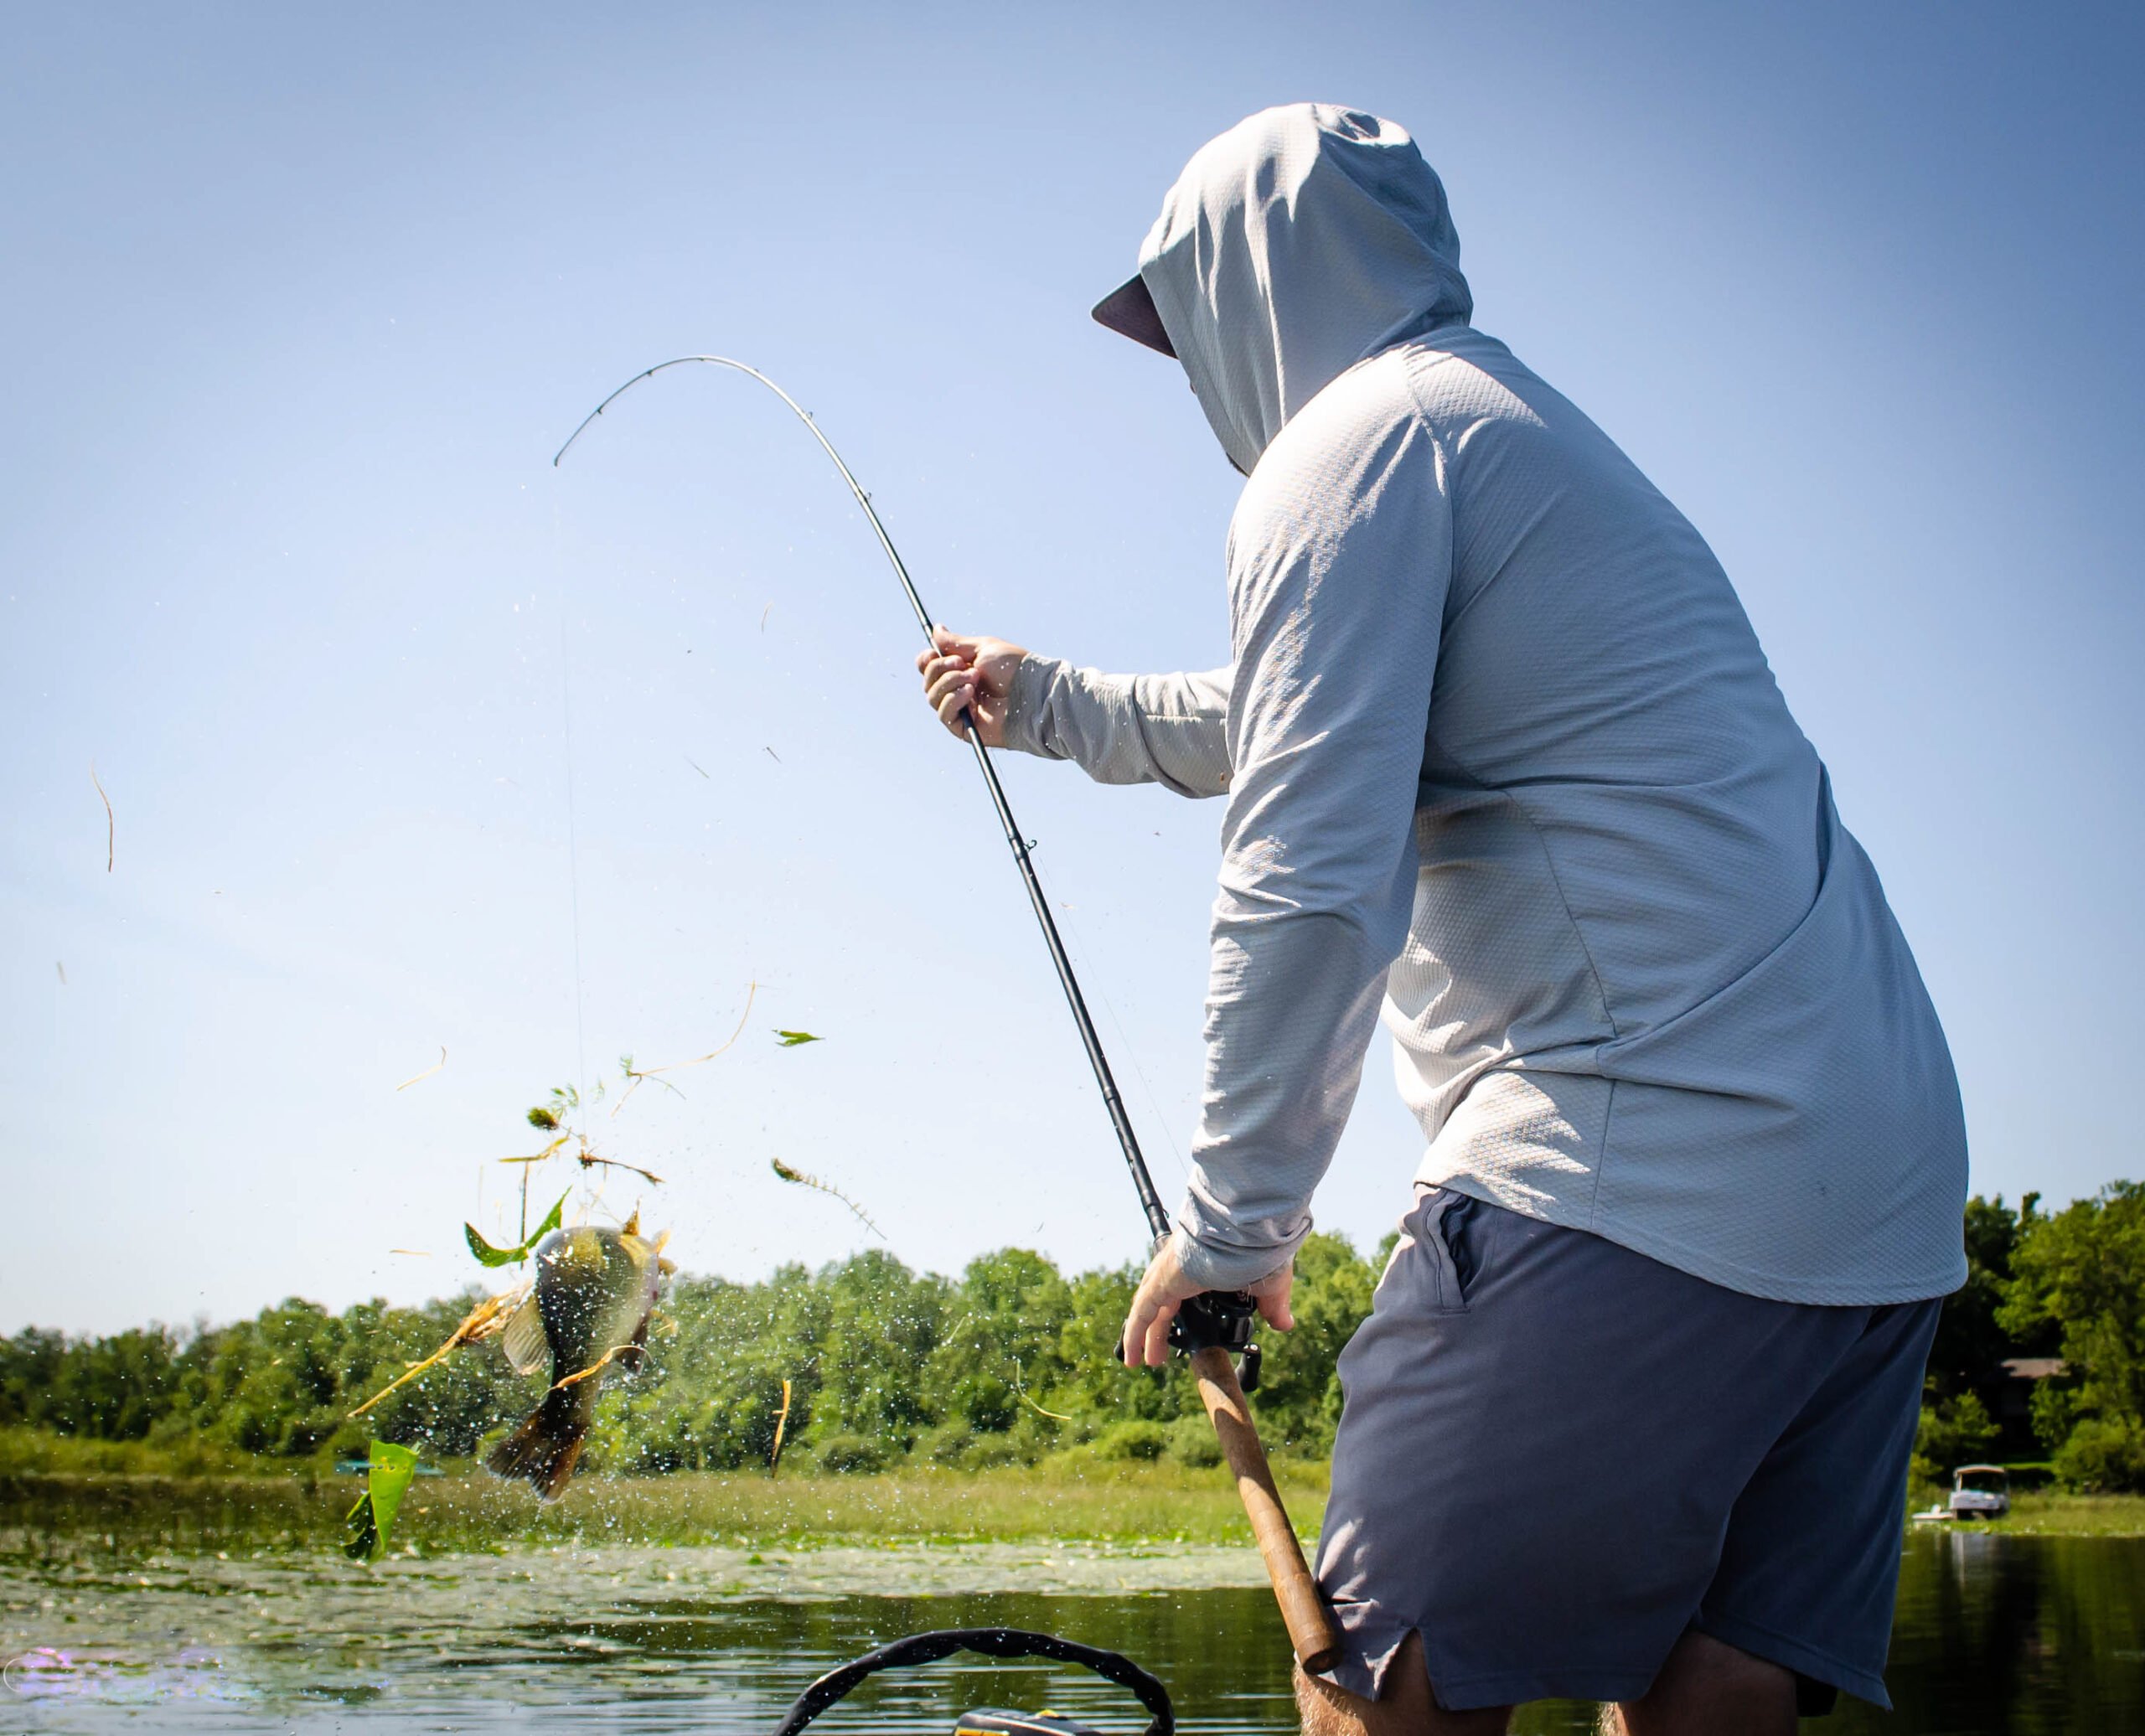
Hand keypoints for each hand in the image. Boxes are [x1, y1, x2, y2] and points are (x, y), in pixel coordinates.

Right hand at [915, 626, 1026, 746]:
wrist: (1031, 691)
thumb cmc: (1013, 668)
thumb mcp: (982, 648)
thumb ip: (955, 642)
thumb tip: (936, 629)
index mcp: (961, 670)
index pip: (929, 668)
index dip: (926, 661)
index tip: (932, 653)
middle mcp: (958, 690)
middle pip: (928, 681)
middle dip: (941, 669)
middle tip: (963, 664)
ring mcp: (961, 710)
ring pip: (932, 697)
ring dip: (950, 682)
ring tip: (974, 679)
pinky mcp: (965, 728)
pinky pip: (944, 714)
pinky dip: (953, 700)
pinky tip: (970, 694)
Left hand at [1120, 1237, 1294, 1368]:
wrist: (1247, 1233)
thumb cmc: (1261, 1250)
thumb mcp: (1269, 1284)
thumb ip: (1273, 1306)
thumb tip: (1284, 1324)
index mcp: (1204, 1262)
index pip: (1185, 1287)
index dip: (1181, 1309)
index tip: (1188, 1330)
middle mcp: (1181, 1265)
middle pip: (1162, 1302)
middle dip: (1158, 1328)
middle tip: (1160, 1352)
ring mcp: (1168, 1273)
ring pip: (1148, 1310)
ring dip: (1145, 1336)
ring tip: (1143, 1361)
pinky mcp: (1160, 1282)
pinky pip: (1141, 1314)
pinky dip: (1134, 1336)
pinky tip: (1132, 1358)